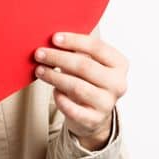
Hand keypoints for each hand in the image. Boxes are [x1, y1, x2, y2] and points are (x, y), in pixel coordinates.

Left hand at [34, 31, 128, 150]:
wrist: (95, 113)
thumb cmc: (89, 81)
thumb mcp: (90, 63)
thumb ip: (78, 51)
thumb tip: (52, 40)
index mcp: (119, 64)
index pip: (97, 47)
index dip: (74, 41)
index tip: (54, 38)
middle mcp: (118, 83)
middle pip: (85, 66)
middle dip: (58, 58)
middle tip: (40, 53)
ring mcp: (107, 103)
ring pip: (77, 87)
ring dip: (55, 77)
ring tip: (40, 70)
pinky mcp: (94, 120)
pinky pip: (72, 109)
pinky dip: (60, 99)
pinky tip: (54, 91)